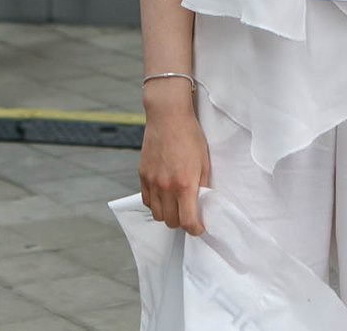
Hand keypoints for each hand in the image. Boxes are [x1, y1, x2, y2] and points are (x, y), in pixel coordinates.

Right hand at [138, 93, 210, 235]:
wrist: (168, 117)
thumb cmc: (190, 137)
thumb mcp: (204, 162)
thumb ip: (202, 185)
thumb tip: (202, 203)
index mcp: (184, 184)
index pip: (188, 221)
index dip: (195, 229)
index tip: (199, 227)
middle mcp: (166, 187)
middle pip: (171, 222)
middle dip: (181, 222)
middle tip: (188, 213)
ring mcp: (152, 182)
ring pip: (157, 214)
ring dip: (167, 214)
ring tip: (175, 204)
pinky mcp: (142, 175)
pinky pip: (147, 201)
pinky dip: (155, 203)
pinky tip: (163, 195)